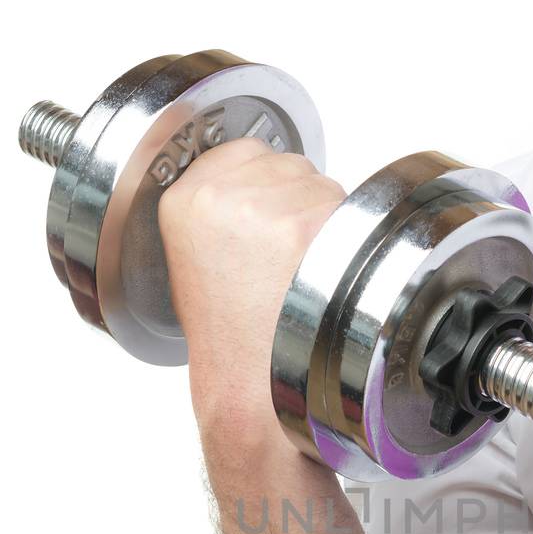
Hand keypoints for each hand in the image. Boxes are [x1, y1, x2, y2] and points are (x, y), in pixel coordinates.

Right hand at [157, 138, 345, 450]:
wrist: (249, 382)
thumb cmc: (228, 333)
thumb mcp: (193, 257)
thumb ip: (219, 206)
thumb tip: (262, 181)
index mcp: (185, 198)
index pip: (243, 152)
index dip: (264, 184)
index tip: (265, 216)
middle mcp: (221, 195)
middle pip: (287, 165)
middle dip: (296, 202)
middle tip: (283, 257)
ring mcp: (268, 208)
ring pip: (321, 185)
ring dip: (324, 221)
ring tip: (300, 271)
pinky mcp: (310, 225)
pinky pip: (347, 210)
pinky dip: (345, 240)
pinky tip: (321, 275)